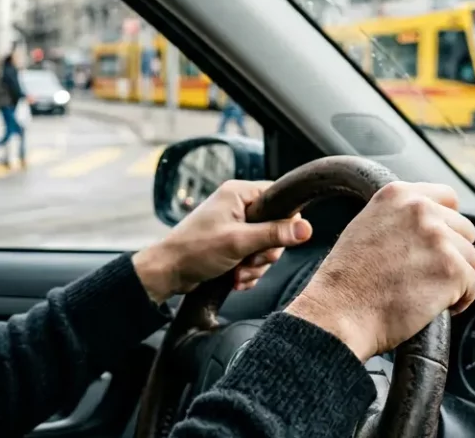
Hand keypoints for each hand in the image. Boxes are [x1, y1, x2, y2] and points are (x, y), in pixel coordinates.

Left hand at [132, 180, 313, 303]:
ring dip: (256, 265)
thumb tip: (306, 229)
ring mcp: (234, 226)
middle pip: (275, 227)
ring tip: (239, 273)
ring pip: (265, 247)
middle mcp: (238, 206)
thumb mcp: (239, 242)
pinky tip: (236, 279)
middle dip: (266, 252)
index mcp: (239, 194)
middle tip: (250, 260)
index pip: (279, 198)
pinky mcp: (231, 244)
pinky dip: (248, 271)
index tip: (278, 239)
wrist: (168, 272)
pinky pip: (254, 258)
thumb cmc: (195, 250)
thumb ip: (274, 234)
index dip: (284, 221)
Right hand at [284, 181, 474, 361]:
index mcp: (398, 194)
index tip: (434, 244)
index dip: (446, 224)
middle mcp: (420, 209)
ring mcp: (438, 238)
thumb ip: (399, 217)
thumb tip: (431, 224)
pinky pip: (473, 286)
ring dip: (455, 278)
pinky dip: (459, 301)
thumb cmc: (346, 280)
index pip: (448, 197)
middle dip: (451, 254)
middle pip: (465, 230)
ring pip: (471, 258)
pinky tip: (431, 305)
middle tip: (423, 275)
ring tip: (424, 291)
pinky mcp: (452, 270)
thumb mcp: (365, 226)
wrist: (339, 312)